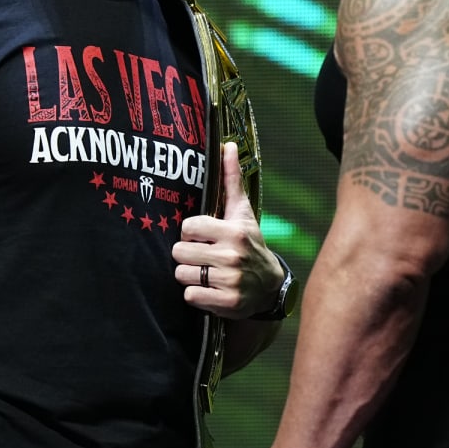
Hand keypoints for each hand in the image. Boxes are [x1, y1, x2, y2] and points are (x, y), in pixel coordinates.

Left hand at [174, 141, 282, 318]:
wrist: (269, 285)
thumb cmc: (250, 243)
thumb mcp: (242, 213)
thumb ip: (231, 180)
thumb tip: (228, 145)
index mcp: (234, 232)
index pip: (188, 227)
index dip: (190, 232)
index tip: (202, 235)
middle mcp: (232, 256)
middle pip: (179, 252)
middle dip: (187, 254)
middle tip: (202, 255)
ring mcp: (229, 281)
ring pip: (181, 274)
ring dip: (189, 274)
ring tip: (205, 271)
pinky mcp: (226, 303)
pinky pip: (190, 295)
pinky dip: (196, 294)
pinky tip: (209, 288)